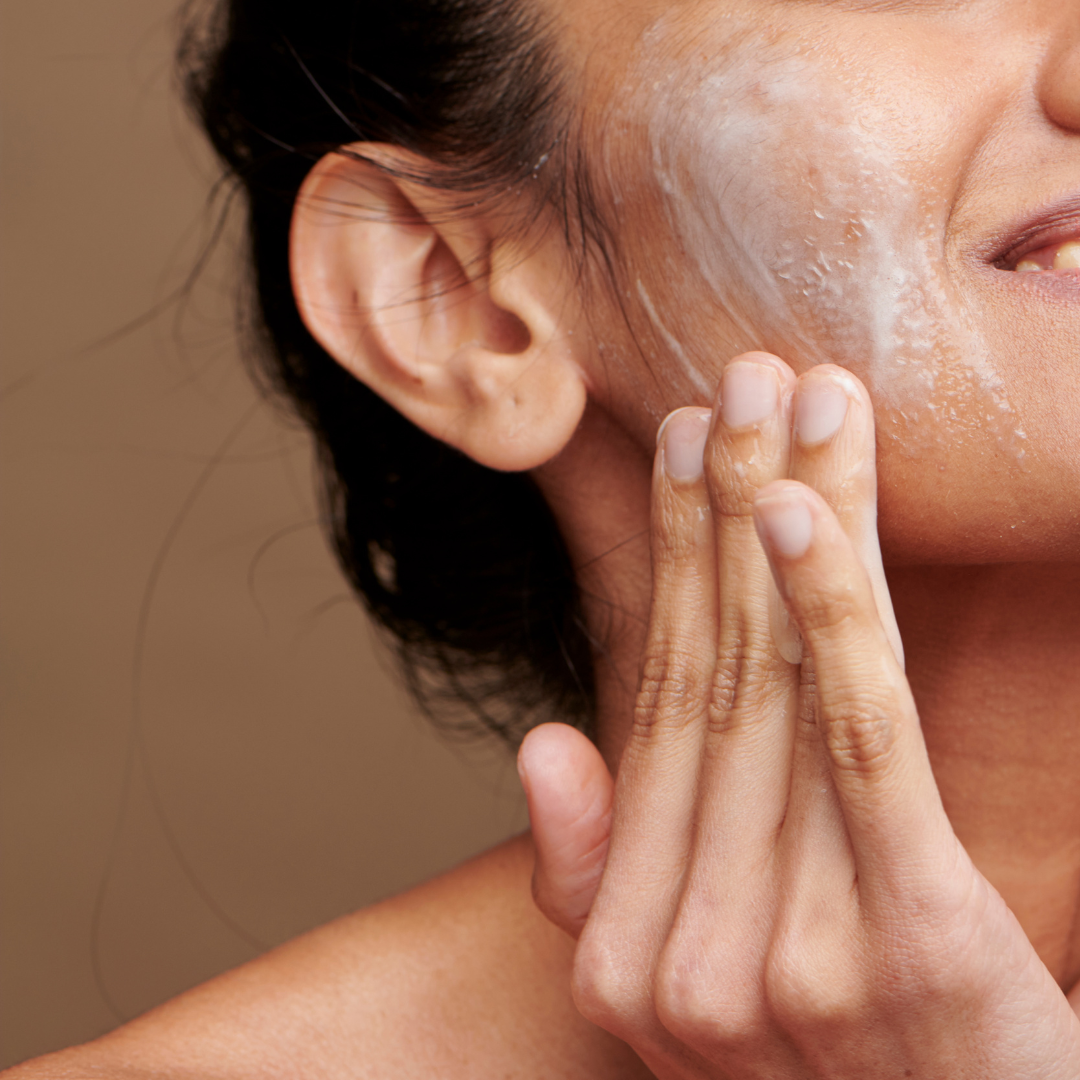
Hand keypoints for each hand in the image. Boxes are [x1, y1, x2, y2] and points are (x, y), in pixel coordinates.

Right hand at [518, 354, 1079, 1077]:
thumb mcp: (685, 1001)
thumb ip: (597, 878)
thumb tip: (547, 742)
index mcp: (625, 953)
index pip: (654, 711)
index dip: (669, 564)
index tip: (686, 444)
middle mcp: (689, 949)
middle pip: (718, 671)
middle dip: (727, 503)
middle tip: (740, 374)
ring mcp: (792, 947)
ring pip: (784, 679)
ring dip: (790, 517)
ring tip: (796, 397)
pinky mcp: (914, 934)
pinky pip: (860, 738)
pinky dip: (831, 608)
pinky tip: (807, 503)